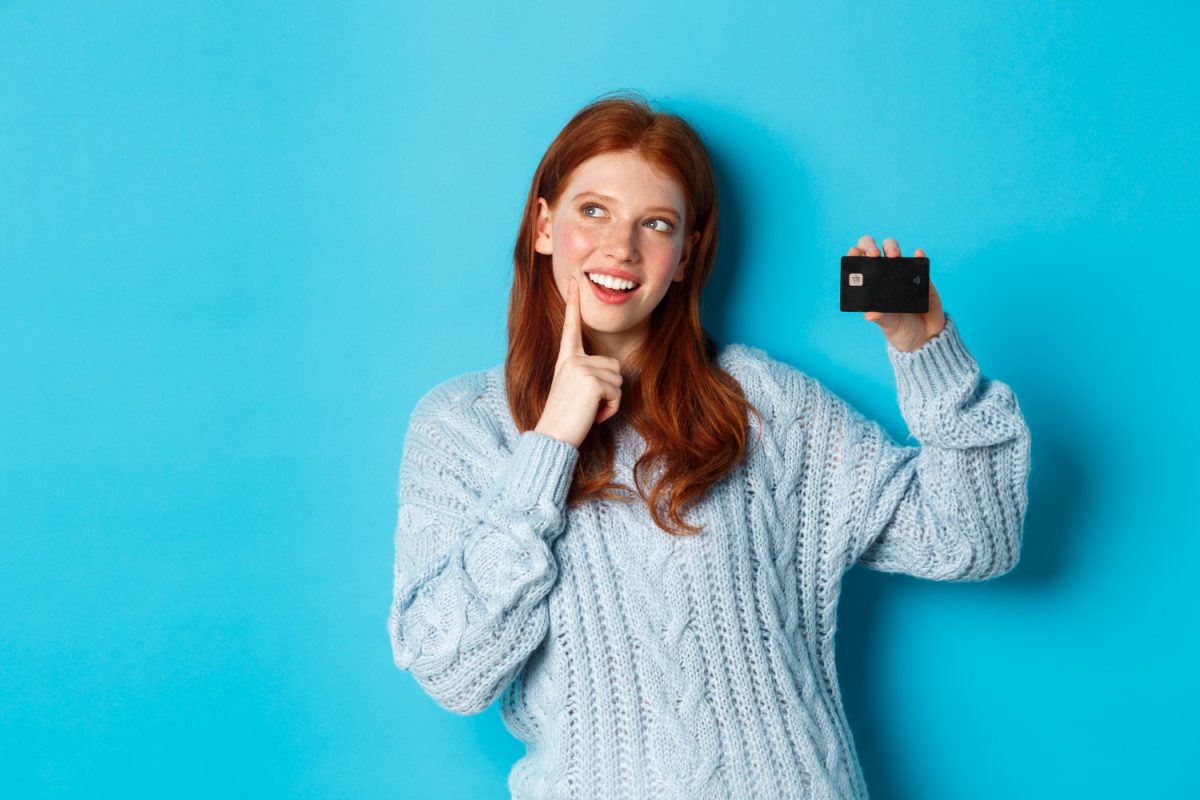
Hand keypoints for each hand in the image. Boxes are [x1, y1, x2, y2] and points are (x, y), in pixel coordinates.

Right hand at [533, 277, 623, 447]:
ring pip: (618, 381)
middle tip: (588, 404)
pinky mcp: (592, 382)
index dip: (573, 302)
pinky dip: (611, 409)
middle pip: (614, 366)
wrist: (553, 436)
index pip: (570, 326)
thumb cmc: (565, 418)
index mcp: (566, 359)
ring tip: (589, 410)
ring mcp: (581, 369)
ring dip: (611, 401)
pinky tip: (594, 416)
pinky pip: (618, 394)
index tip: (573, 280)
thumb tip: (614, 373)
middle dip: (609, 389)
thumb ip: (588, 374)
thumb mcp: (574, 389)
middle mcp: (572, 359)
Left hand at [848, 235, 945, 351]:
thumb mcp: (888, 325)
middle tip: (874, 254)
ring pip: (893, 250)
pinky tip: (917, 253)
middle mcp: (883, 275)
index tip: (854, 253)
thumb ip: (880, 318)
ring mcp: (902, 273)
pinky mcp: (920, 276)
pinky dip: (918, 255)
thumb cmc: (901, 328)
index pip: (858, 265)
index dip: (855, 255)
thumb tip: (869, 314)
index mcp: (870, 286)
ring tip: (893, 255)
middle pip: (873, 250)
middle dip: (871, 246)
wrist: (926, 335)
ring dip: (891, 246)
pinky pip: (919, 260)